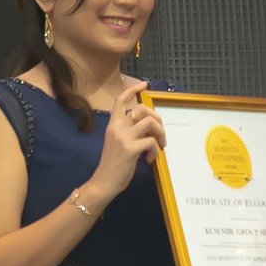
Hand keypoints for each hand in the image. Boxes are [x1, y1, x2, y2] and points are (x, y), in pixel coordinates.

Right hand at [87, 77, 167, 199]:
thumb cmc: (112, 163)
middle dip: (157, 118)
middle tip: (160, 132)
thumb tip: (147, 127)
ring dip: (160, 133)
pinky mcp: (131, 149)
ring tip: (160, 145)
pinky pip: (151, 142)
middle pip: (141, 108)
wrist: (104, 181)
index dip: (132, 90)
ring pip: (150, 122)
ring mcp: (123, 137)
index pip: (120, 100)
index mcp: (112, 124)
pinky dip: (155, 150)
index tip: (143, 85)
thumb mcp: (117, 142)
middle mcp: (117, 127)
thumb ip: (129, 131)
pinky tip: (150, 159)